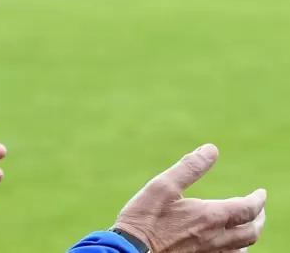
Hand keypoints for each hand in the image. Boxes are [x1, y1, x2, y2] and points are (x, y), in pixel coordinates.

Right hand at [113, 144, 266, 251]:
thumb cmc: (145, 218)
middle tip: (258, 209)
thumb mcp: (163, 185)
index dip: (258, 200)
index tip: (261, 193)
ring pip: (242, 249)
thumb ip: (189, 167)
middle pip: (251, 232)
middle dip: (259, 218)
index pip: (247, 208)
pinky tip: (226, 246)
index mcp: (210, 216)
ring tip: (244, 226)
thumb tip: (211, 150)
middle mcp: (215, 238)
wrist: (132, 251)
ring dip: (248, 236)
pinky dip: (235, 250)